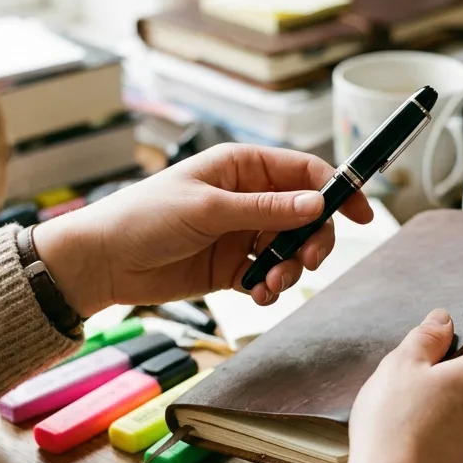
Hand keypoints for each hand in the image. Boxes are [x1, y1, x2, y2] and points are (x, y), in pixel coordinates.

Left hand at [32, 144, 372, 315]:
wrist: (103, 262)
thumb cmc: (144, 218)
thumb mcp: (208, 209)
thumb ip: (266, 210)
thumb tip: (316, 203)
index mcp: (242, 168)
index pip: (304, 172)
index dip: (336, 190)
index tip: (360, 215)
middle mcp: (247, 198)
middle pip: (305, 215)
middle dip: (314, 240)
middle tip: (308, 262)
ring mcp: (241, 233)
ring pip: (291, 249)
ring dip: (291, 269)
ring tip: (271, 284)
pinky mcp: (232, 266)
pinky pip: (269, 275)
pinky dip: (272, 286)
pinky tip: (258, 293)